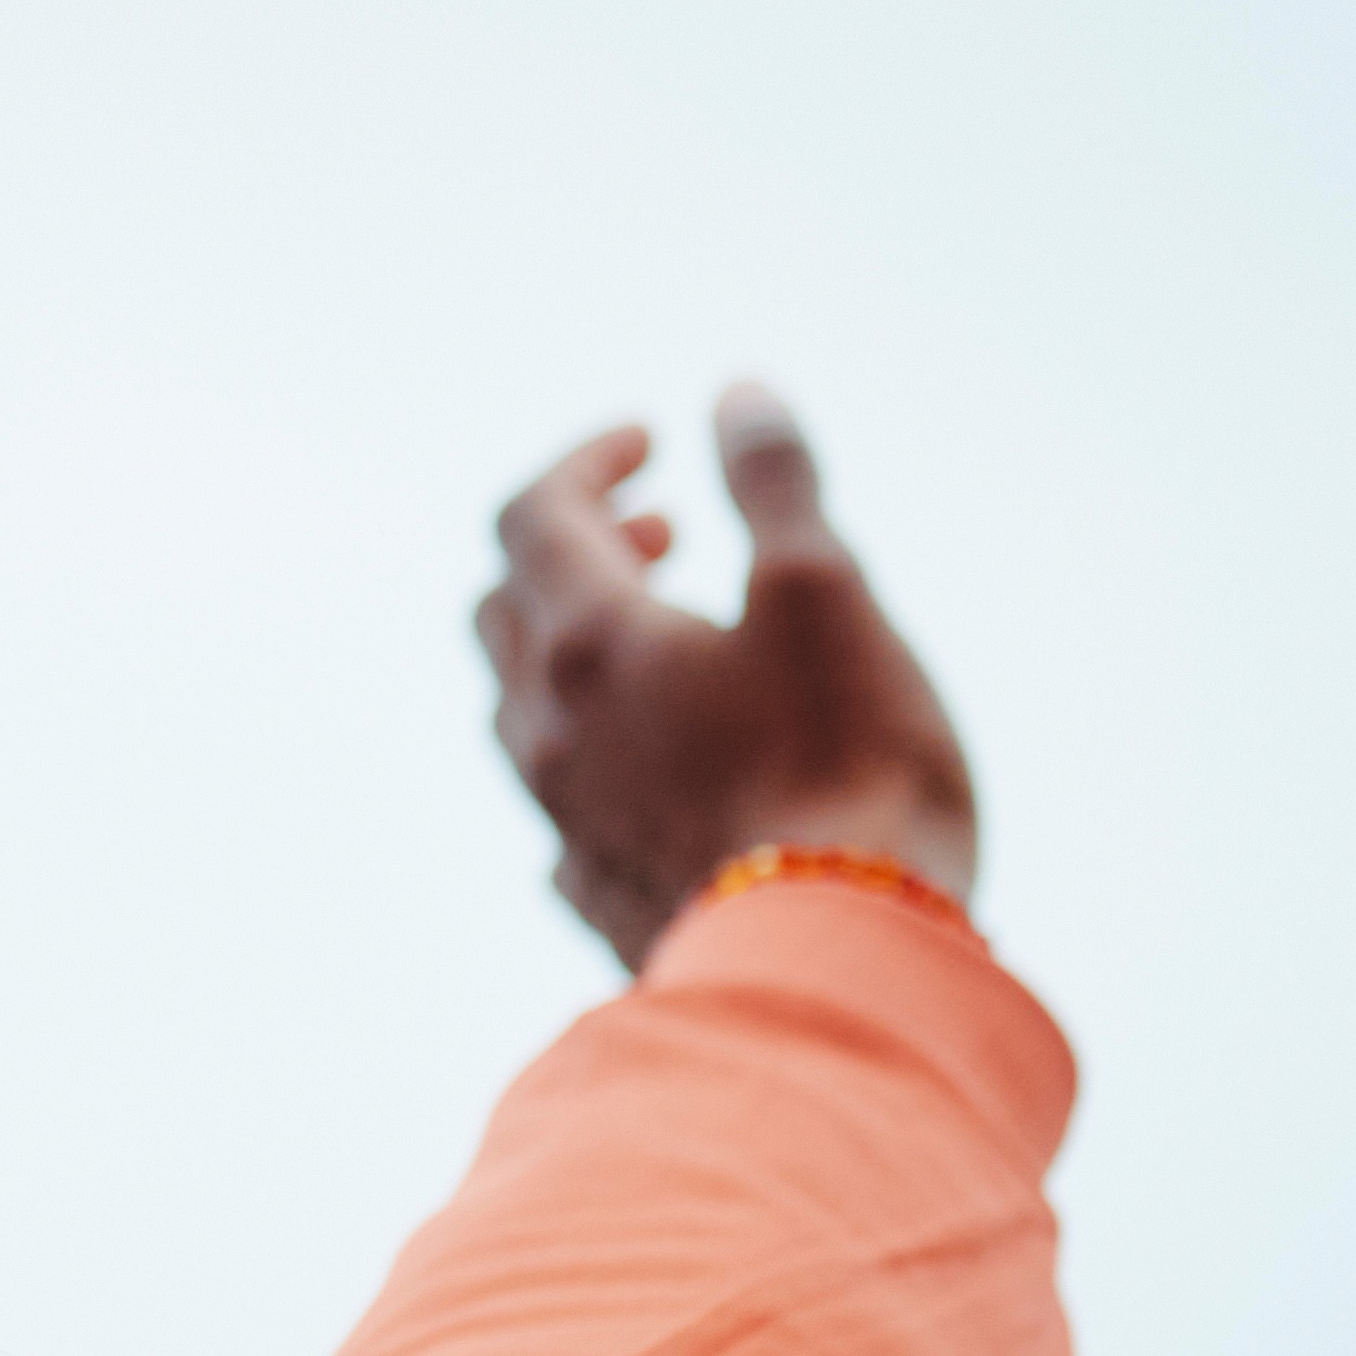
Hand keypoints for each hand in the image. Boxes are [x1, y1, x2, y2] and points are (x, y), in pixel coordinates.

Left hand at [477, 385, 983, 967]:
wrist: (840, 958)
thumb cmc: (847, 765)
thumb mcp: (827, 595)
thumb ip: (774, 487)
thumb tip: (736, 396)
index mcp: (588, 640)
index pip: (534, 514)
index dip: (587, 461)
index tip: (653, 444)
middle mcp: (546, 725)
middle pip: (508, 604)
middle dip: (576, 550)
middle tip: (667, 538)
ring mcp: (560, 812)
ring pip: (521, 700)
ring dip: (575, 645)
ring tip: (673, 639)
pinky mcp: (593, 883)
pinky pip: (559, 790)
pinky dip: (594, 738)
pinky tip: (663, 753)